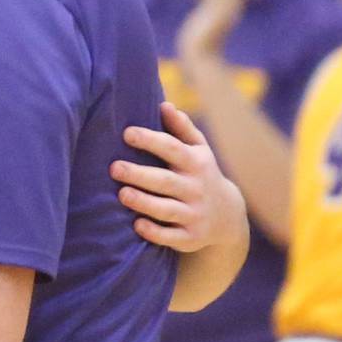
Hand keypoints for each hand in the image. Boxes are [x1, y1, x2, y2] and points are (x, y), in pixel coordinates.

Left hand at [111, 102, 247, 251]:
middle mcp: (196, 188)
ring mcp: (194, 214)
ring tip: (122, 194)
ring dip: (144, 202)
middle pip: (165, 180)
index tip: (126, 133)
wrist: (227, 216)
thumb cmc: (200, 174)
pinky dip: (155, 232)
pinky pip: (171, 237)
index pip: (172, 149)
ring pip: (167, 209)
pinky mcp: (191, 238)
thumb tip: (164, 103)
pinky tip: (136, 225)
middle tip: (113, 167)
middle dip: (140, 174)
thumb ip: (182, 128)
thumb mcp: (199, 150)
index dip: (150, 140)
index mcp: (195, 163)